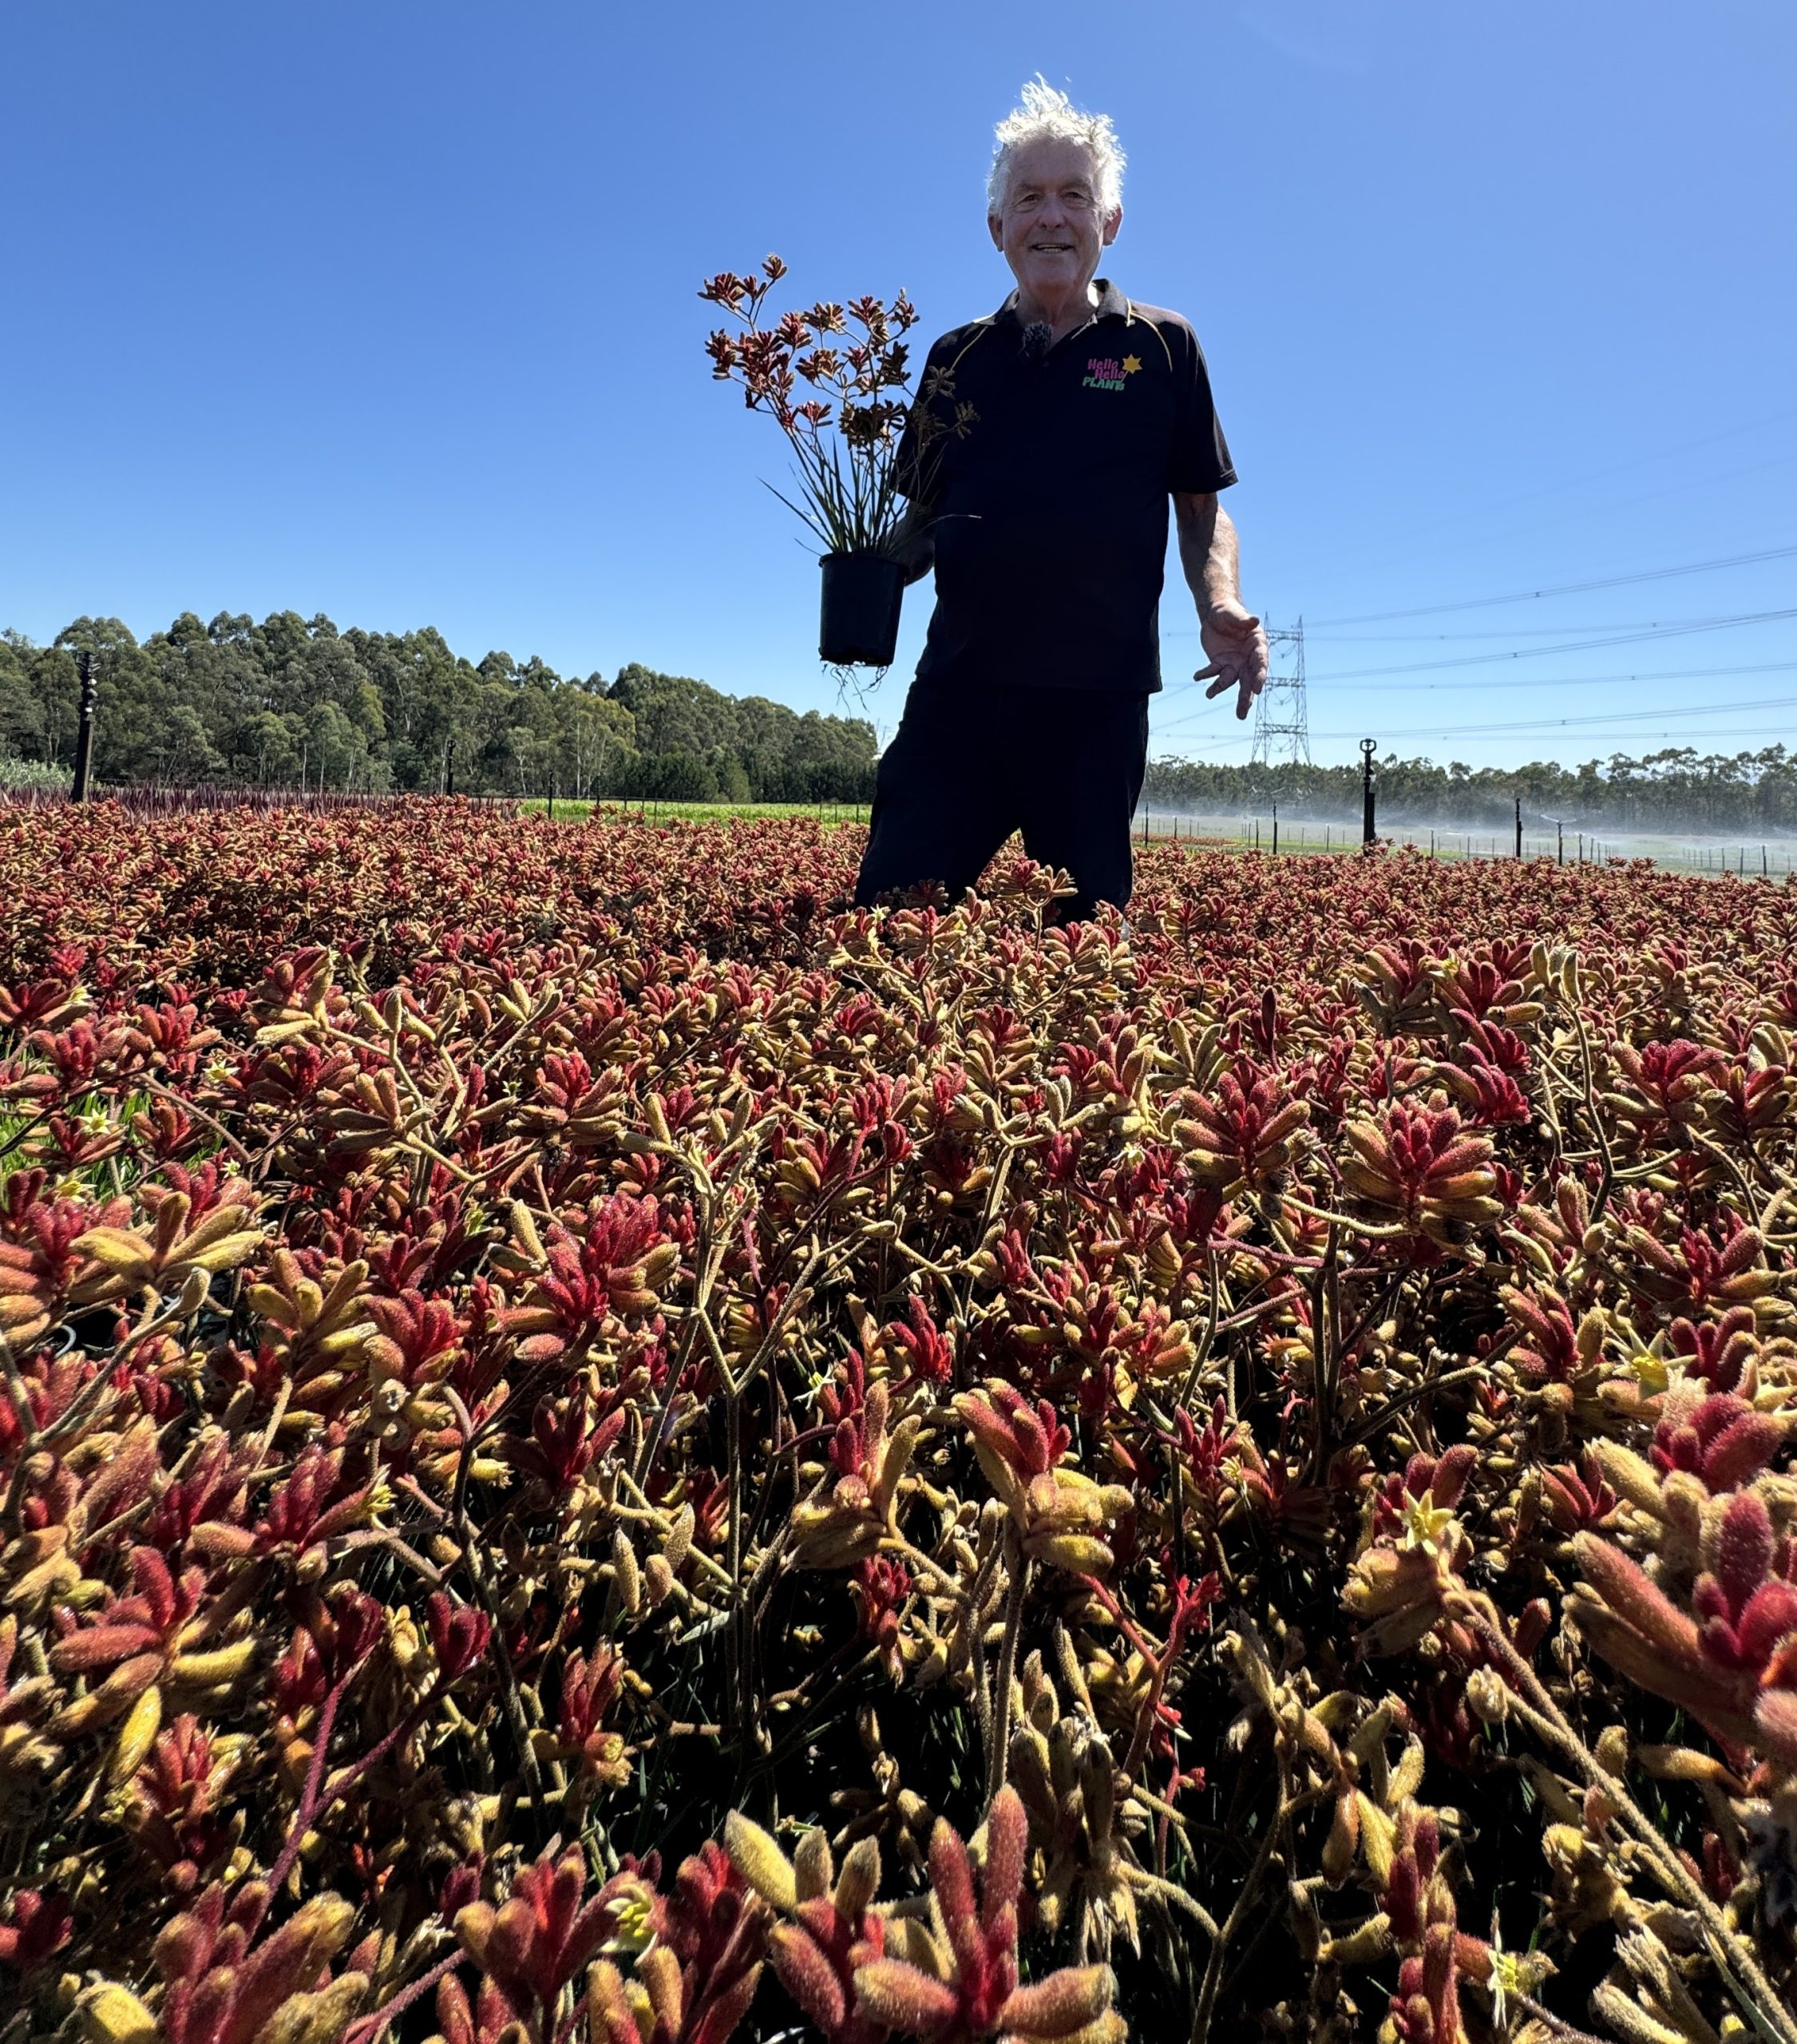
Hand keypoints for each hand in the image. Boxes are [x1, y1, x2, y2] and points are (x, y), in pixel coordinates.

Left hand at [1196, 601, 1269, 720]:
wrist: (1215, 613)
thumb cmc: (1229, 612)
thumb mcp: (1234, 614)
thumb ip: (1244, 620)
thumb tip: (1255, 620)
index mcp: (1257, 645)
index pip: (1261, 663)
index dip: (1260, 676)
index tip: (1257, 689)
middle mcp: (1248, 658)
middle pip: (1248, 680)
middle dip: (1245, 697)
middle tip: (1241, 714)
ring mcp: (1234, 663)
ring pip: (1231, 681)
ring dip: (1220, 689)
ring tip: (1209, 694)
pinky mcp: (1220, 663)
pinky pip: (1213, 672)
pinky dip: (1206, 675)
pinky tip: (1197, 677)